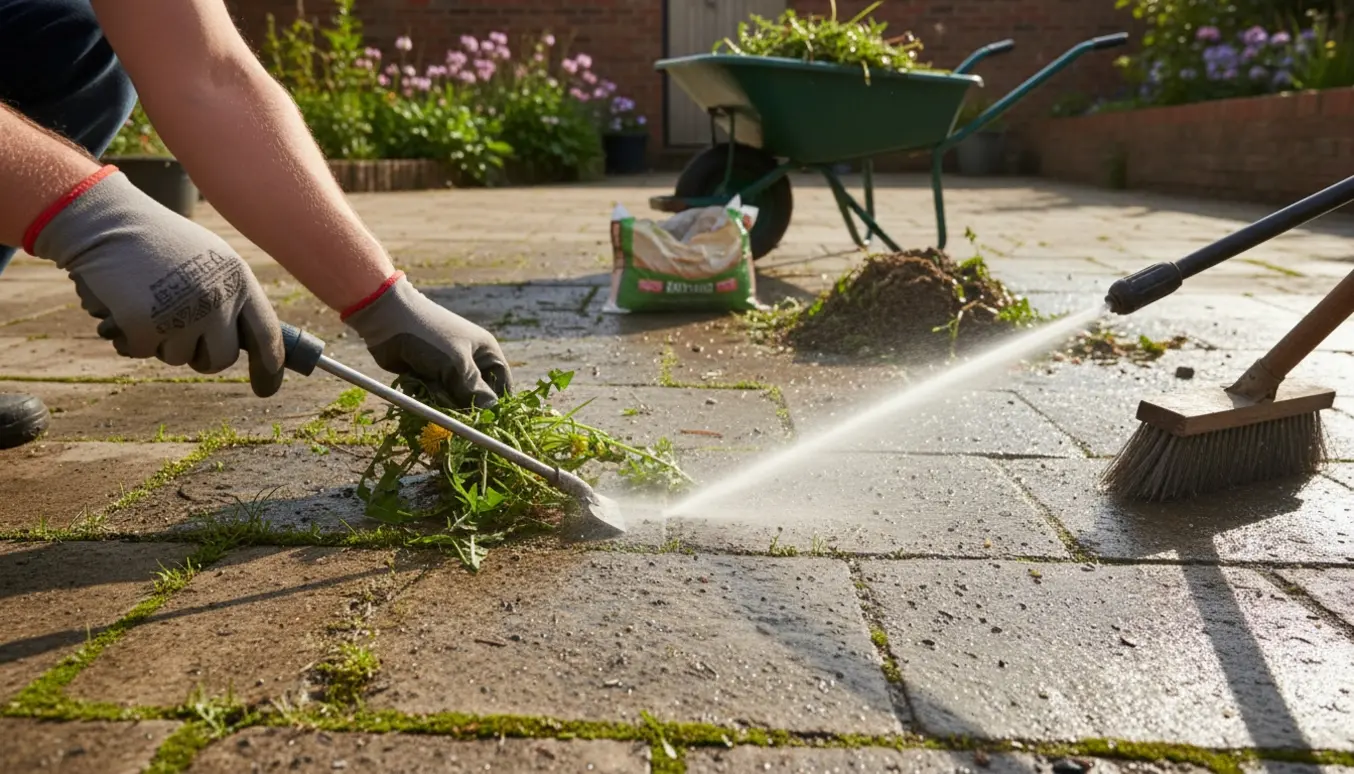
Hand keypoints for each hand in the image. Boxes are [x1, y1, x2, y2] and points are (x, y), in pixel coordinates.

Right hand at [26, 168, 285, 396]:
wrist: (106, 221)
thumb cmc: (158, 241)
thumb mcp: (209, 260)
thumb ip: (230, 296)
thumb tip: (247, 343)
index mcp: (239, 280)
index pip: (267, 335)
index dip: (270, 368)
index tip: (265, 390)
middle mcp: (219, 299)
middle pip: (221, 358)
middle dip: (200, 356)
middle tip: (179, 333)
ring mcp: (184, 313)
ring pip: (179, 358)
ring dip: (161, 341)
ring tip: (148, 302)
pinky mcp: (147, 324)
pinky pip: (141, 352)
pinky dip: (129, 338)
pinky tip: (123, 307)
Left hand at [343, 274, 511, 408]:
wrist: (387, 320)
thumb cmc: (429, 336)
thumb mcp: (456, 363)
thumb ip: (474, 390)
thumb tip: (492, 411)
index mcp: (485, 353)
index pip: (502, 386)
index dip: (496, 405)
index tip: (486, 422)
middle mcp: (469, 363)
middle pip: (474, 399)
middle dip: (458, 401)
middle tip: (444, 391)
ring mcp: (447, 370)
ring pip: (451, 401)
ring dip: (437, 396)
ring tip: (425, 379)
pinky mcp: (427, 376)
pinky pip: (432, 397)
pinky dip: (422, 392)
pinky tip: (413, 377)